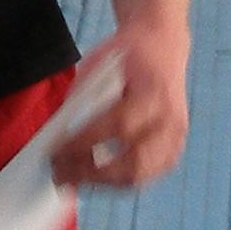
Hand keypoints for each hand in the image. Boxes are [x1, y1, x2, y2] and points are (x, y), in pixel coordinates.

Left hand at [49, 17, 191, 189]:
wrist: (161, 46)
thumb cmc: (127, 56)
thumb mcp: (97, 66)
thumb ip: (81, 101)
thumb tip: (58, 140)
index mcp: (153, 92)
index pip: (119, 126)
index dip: (85, 144)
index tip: (55, 153)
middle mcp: (170, 118)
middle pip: (134, 162)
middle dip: (91, 174)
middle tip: (60, 174)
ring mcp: (176, 137)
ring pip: (140, 176)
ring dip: (102, 182)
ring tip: (74, 178)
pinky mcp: (174, 149)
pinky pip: (146, 176)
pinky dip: (119, 180)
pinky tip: (97, 176)